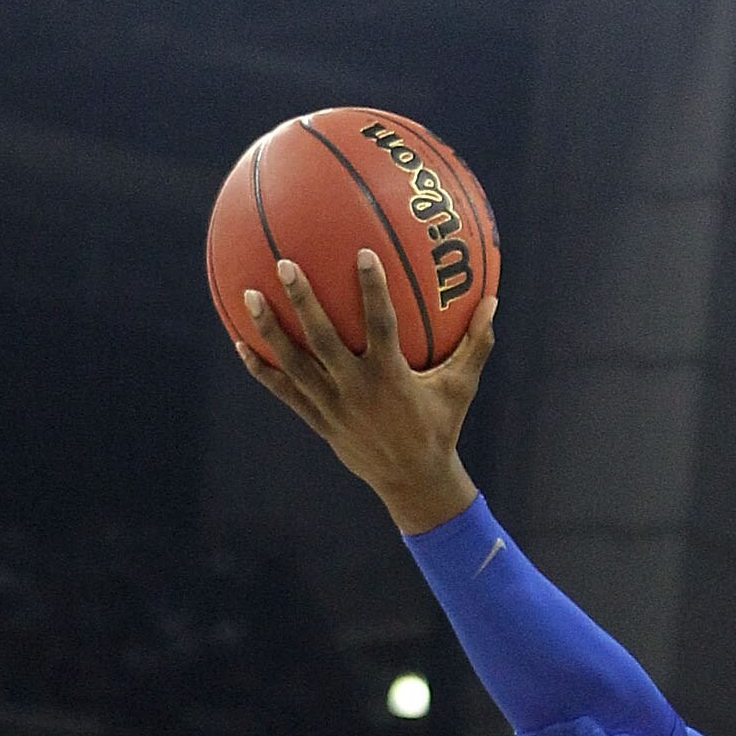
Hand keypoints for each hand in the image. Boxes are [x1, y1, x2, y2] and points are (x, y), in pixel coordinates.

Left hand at [236, 250, 495, 533]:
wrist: (414, 483)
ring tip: (248, 295)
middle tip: (284, 263)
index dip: (372, 289)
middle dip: (303, 301)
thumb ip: (475, 344)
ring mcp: (333, 406)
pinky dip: (262, 370)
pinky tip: (240, 345)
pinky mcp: (319, 421)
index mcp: (391, 377)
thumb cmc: (440, 427)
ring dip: (270, 330)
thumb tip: (494, 301)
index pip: (380, 326)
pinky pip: (285, 392)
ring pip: (296, 363)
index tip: (363, 252)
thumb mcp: (461, 388)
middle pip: (323, 340)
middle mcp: (357, 389)